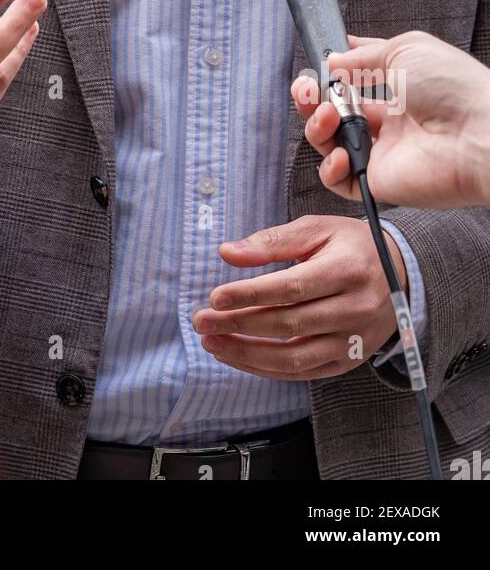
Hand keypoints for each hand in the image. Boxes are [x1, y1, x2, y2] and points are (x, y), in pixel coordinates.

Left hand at [192, 215, 405, 378]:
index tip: (215, 297)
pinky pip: (302, 372)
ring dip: (247, 353)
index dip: (250, 294)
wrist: (400, 274)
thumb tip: (227, 252)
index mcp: (347, 270)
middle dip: (238, 325)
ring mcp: (353, 341)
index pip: (292, 288)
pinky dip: (265, 368)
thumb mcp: (316, 229)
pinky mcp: (348, 361)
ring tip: (212, 343)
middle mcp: (354, 310)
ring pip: (294, 358)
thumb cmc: (350, 246)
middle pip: (289, 325)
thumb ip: (271, 241)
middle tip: (201, 321)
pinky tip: (238, 356)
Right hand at [292, 31, 489, 208]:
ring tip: (326, 115)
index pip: (353, 83)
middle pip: (334, 114)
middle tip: (305, 91)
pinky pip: (340, 181)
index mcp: (398, 89)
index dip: (331, 76)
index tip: (319, 67)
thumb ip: (362, 56)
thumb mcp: (404, 50)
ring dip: (316, 127)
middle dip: (311, 100)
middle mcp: (389, 122)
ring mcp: (383, 153)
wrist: (478, 132)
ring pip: (331, 145)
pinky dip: (330, 168)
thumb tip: (333, 61)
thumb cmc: (451, 86)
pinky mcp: (379, 182)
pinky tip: (340, 152)